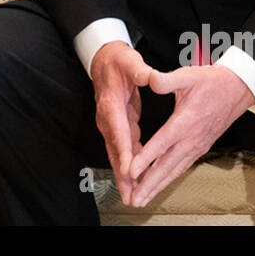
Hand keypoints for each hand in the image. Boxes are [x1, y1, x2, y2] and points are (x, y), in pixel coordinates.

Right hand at [89, 41, 153, 204]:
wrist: (104, 60)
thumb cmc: (118, 61)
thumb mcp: (130, 60)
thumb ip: (140, 70)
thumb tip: (150, 77)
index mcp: (111, 103)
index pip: (118, 131)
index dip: (124, 152)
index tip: (129, 169)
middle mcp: (107, 118)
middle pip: (115, 150)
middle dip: (122, 174)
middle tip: (130, 195)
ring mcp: (111, 124)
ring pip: (118, 153)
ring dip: (125, 174)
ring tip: (133, 194)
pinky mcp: (117, 125)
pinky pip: (124, 148)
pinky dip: (130, 163)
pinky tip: (138, 177)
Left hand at [127, 66, 254, 206]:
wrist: (237, 90)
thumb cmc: (212, 82)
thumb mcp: (187, 76)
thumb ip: (165, 80)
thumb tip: (149, 79)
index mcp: (185, 121)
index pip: (162, 143)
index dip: (146, 158)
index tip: (131, 171)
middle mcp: (191, 138)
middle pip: (166, 165)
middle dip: (149, 184)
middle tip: (134, 198)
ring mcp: (196, 146)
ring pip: (174, 170)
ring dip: (157, 186)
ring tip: (142, 199)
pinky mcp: (200, 148)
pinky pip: (181, 167)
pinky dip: (168, 179)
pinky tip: (158, 185)